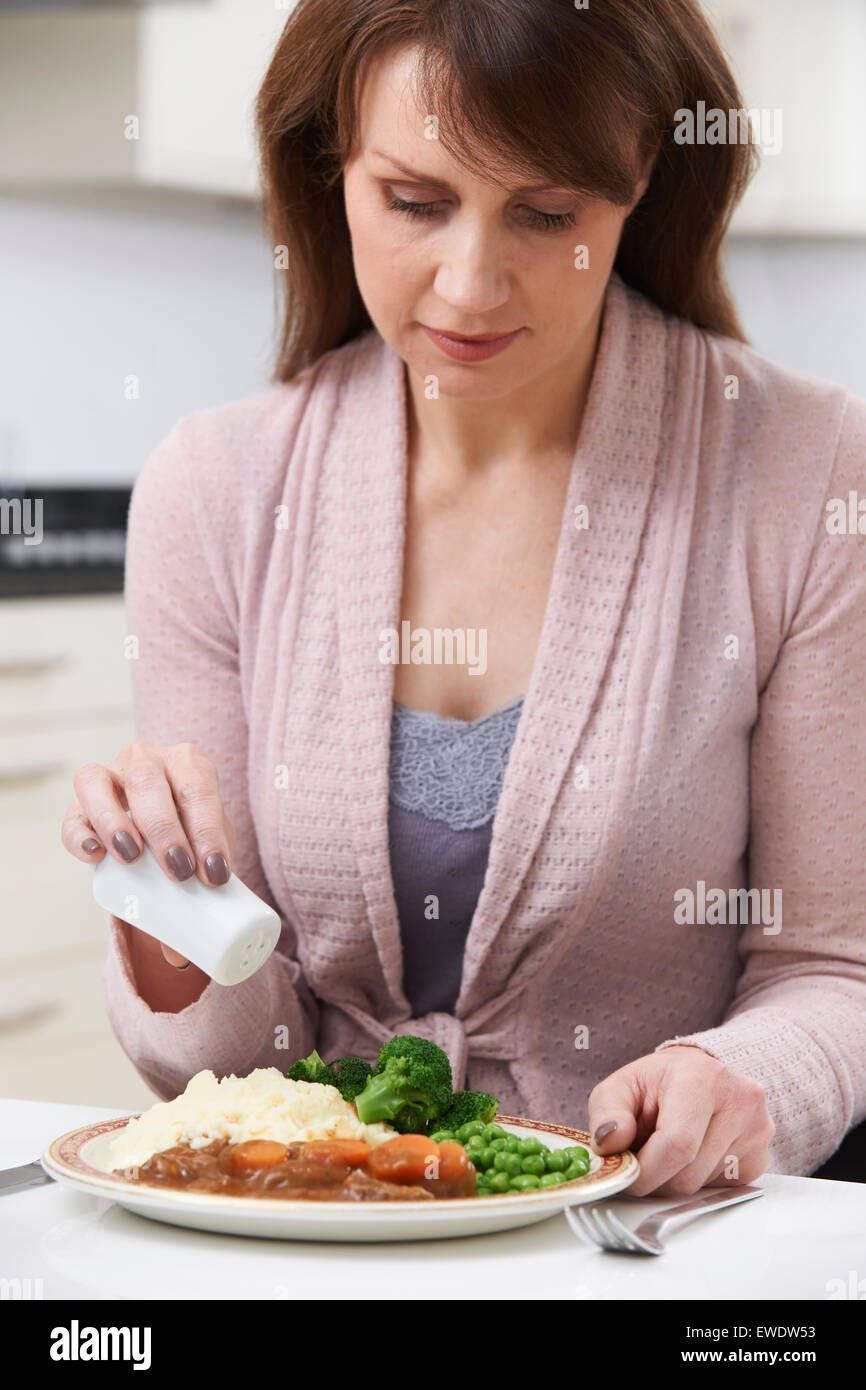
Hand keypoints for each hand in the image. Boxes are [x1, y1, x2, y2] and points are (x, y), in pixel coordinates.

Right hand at [61, 741, 235, 967]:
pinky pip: (72, 814)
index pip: (199, 787)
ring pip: (100, 782)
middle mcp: (146, 760)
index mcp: (188, 764)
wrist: (159, 832)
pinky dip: (79, 833)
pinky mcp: (79, 804)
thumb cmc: (191, 839)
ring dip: (115, 820)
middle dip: (164, 827)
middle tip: (179, 872)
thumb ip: (205, 897)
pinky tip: (92, 854)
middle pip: (149, 781)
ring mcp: (108, 776)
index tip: (215, 874)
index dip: (208, 828)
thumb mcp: (205, 856)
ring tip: (132, 859)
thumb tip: (182, 957)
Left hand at [587, 1045, 774, 1196]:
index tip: (627, 1175)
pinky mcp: (761, 1157)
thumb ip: (607, 1114)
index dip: (645, 1171)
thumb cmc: (658, 1084)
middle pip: (688, 1174)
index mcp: (702, 1078)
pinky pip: (719, 1190)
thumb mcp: (621, 1087)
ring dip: (675, 1180)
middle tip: (643, 1160)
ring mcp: (757, 1130)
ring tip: (668, 1149)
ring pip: (702, 1187)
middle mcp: (739, 1101)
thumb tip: (609, 1145)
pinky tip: (692, 1155)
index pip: (677, 1144)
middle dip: (656, 1179)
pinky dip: (697, 1182)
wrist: (698, 1077)